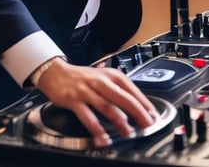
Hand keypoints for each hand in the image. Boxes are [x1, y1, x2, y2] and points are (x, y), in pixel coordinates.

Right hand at [36, 59, 158, 147]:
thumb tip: (138, 105)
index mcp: (112, 75)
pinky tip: (103, 137)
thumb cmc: (82, 76)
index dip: (144, 104)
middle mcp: (101, 81)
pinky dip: (97, 128)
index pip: (133, 90)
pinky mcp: (74, 100)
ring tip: (128, 132)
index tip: (153, 116)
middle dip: (138, 112)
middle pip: (123, 98)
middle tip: (147, 124)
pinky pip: (88, 116)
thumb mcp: (103, 77)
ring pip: (107, 107)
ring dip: (120, 121)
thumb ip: (119, 89)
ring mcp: (87, 90)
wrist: (55, 72)